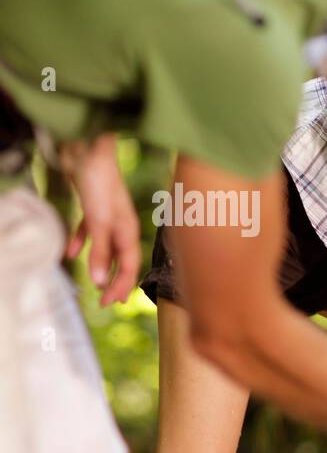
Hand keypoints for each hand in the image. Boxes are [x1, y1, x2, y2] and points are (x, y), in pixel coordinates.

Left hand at [62, 134, 139, 305]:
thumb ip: (100, 251)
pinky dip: (81, 243)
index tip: (109, 303)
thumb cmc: (100, 183)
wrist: (88, 150)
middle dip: (115, 281)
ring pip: (106, 249)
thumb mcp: (99, 221)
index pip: (128, 266)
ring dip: (100, 266)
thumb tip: (98, 281)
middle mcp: (122, 227)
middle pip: (120, 261)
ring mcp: (108, 217)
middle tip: (107, 301)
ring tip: (95, 283)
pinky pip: (90, 232)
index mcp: (128, 231)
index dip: (120, 286)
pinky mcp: (94, 208)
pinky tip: (72, 252)